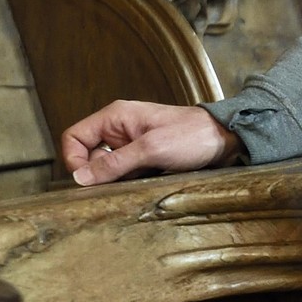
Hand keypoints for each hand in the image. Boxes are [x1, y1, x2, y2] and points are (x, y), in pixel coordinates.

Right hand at [61, 101, 242, 186]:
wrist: (226, 139)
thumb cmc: (193, 136)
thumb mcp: (151, 149)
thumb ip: (114, 163)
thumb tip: (80, 177)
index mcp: (115, 117)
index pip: (74, 136)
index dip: (74, 159)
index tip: (86, 180)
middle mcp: (119, 129)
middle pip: (88, 155)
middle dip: (97, 173)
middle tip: (116, 184)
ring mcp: (132, 145)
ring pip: (107, 167)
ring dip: (114, 179)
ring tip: (136, 182)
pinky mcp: (144, 159)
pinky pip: (124, 173)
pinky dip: (128, 181)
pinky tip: (144, 184)